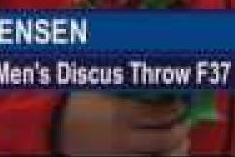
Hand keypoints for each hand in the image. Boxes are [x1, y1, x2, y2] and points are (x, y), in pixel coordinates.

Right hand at [58, 93, 189, 154]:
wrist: (49, 128)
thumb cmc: (75, 102)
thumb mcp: (101, 88)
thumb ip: (129, 87)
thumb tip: (158, 84)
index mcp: (119, 113)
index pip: (162, 113)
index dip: (178, 108)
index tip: (182, 102)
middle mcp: (122, 137)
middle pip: (166, 139)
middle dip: (182, 129)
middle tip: (185, 121)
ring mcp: (118, 156)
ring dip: (177, 150)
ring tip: (182, 140)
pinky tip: (166, 154)